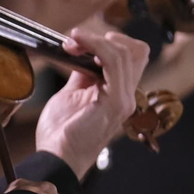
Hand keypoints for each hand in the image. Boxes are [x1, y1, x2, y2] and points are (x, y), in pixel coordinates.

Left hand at [35, 26, 149, 177]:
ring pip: (124, 52)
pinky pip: (113, 62)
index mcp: (119, 93)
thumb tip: (81, 52)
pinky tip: (77, 43)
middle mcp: (128, 96)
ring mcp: (125, 99)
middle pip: (137, 50)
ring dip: (94, 39)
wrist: (56, 157)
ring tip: (72, 40)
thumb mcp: (72, 94)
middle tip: (74, 40)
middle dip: (104, 37)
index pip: (134, 56)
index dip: (111, 41)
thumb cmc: (61, 132)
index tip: (80, 41)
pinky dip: (95, 45)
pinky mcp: (116, 101)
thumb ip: (83, 75)